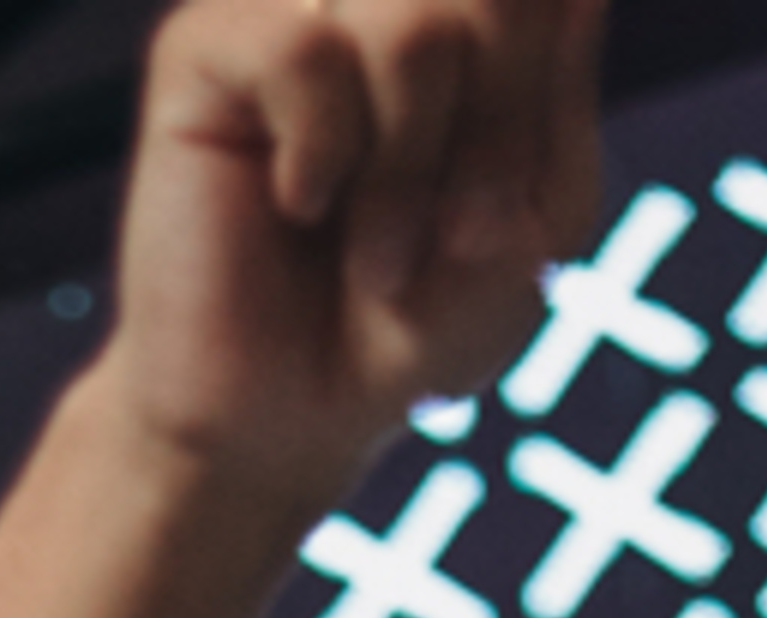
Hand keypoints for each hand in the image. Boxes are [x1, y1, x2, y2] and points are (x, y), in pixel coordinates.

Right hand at [99, 0, 611, 507]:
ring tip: (376, 259)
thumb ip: (563, 99)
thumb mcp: (534, 229)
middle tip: (454, 243)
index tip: (505, 214)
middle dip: (496, 133)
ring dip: (410, 169)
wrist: (286, 426)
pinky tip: (298, 203)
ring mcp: (292, 9)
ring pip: (412, 23)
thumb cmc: (410, 329)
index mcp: (462, 19)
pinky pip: (302, 51)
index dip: (544, 94)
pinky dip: (323, 151)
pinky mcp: (202, 50)